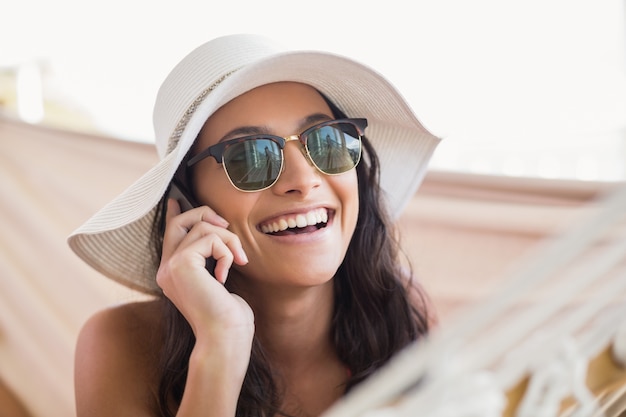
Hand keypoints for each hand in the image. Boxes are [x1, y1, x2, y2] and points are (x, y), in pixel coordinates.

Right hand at [156, 199, 253, 345]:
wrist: (224, 336)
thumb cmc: (228, 316)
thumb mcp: (219, 280)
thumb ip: (212, 259)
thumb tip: (219, 235)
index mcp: (173, 274)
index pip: (170, 236)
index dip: (174, 215)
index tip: (176, 201)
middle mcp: (166, 269)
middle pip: (180, 222)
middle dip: (206, 214)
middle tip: (227, 226)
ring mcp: (170, 266)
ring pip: (202, 226)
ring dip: (228, 239)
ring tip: (239, 260)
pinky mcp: (181, 264)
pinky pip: (210, 238)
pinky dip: (226, 250)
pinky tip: (227, 272)